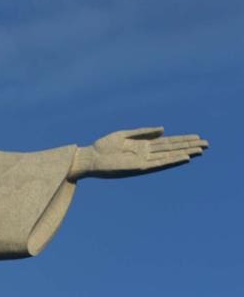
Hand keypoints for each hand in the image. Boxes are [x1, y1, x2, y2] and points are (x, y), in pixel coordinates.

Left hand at [69, 127, 208, 179]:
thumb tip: (163, 129)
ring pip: (169, 156)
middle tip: (206, 144)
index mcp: (143, 145)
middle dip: (188, 146)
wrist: (89, 158)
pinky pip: (158, 164)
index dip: (182, 140)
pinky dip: (171, 160)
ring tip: (200, 150)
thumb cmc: (103, 146)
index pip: (167, 142)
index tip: (197, 137)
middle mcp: (146, 154)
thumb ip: (143, 132)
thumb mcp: (124, 135)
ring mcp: (144, 161)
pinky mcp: (138, 167)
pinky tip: (183, 157)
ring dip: (184, 153)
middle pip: (171, 149)